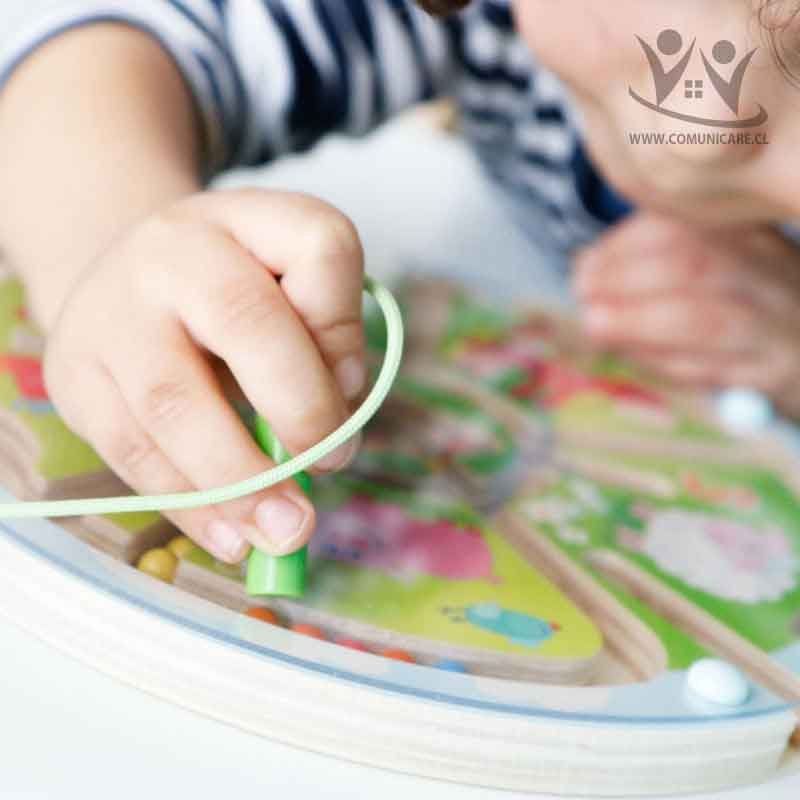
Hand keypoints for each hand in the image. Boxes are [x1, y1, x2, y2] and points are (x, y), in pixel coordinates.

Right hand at [43, 189, 366, 561]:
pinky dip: (191, 505)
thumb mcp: (289, 293)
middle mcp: (173, 249)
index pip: (320, 245)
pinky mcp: (72, 375)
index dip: (347, 327)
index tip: (354, 392)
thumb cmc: (231, 298)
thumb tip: (334, 427)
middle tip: (330, 467)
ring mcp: (112, 310)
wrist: (124, 282)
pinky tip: (231, 536)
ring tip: (284, 531)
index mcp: (248, 217)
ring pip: (175, 402)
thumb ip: (325, 344)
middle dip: (301, 410)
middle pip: (247, 321)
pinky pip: (132, 451)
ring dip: (240, 483)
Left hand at [573, 212, 799, 417]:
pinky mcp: (770, 372)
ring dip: (636, 324)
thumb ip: (655, 259)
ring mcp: (772, 324)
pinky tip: (632, 355)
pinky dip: (662, 362)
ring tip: (595, 325)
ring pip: (702, 322)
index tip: (583, 266)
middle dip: (622, 281)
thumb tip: (585, 269)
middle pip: (692, 268)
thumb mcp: (714, 259)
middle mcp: (766, 271)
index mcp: (746, 233)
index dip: (620, 245)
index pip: (679, 226)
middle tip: (584, 296)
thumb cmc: (747, 299)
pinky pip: (711, 370)